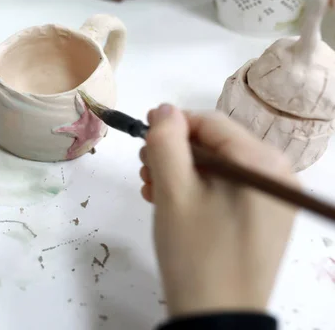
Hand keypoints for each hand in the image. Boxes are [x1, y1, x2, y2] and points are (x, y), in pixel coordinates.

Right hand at [139, 105, 297, 316]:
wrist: (217, 319)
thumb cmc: (195, 252)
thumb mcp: (173, 192)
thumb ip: (166, 143)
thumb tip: (164, 110)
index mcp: (262, 163)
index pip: (211, 122)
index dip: (172, 124)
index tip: (141, 137)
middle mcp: (277, 175)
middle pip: (215, 145)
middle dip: (175, 154)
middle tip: (144, 172)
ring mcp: (274, 199)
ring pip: (218, 167)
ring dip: (181, 173)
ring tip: (152, 192)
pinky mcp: (265, 219)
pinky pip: (227, 189)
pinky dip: (197, 191)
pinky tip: (172, 204)